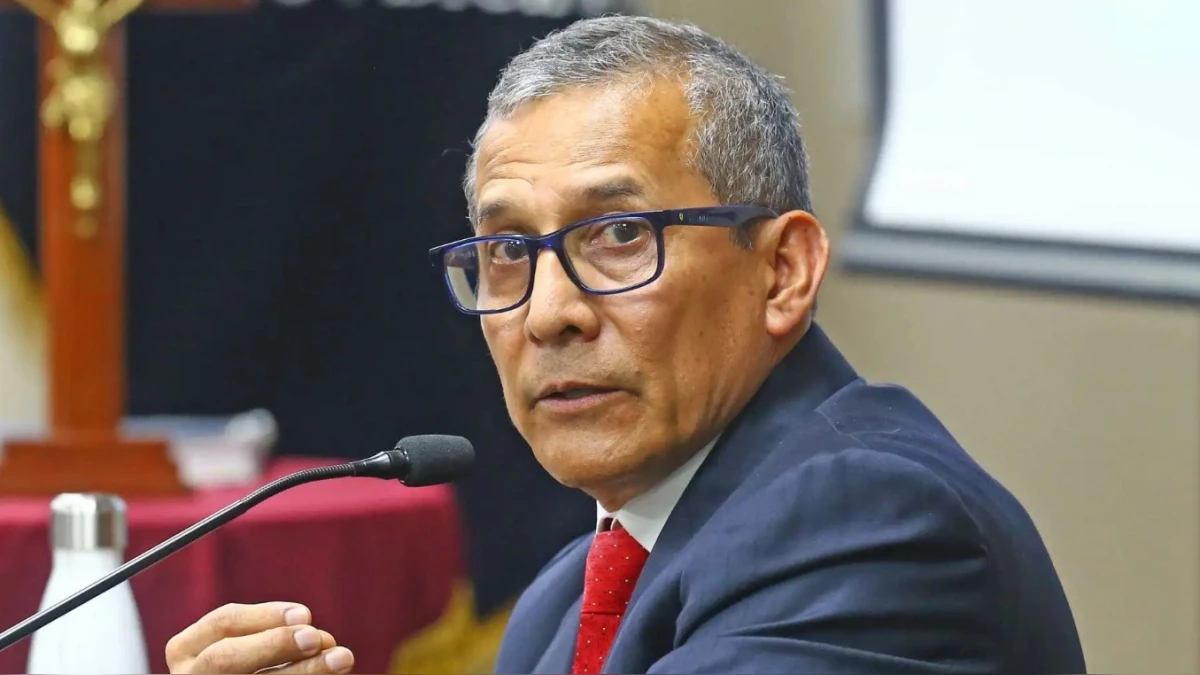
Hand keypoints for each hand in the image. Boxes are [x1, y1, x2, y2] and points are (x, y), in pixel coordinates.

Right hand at [165, 602, 354, 673]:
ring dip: (304, 672)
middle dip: (275, 644)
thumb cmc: (250, 665)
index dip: (267, 615)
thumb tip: (322, 641)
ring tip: (342, 659)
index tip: (307, 614)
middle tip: (318, 638)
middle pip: (226, 658)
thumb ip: (276, 639)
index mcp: (187, 650)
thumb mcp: (251, 646)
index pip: (224, 621)